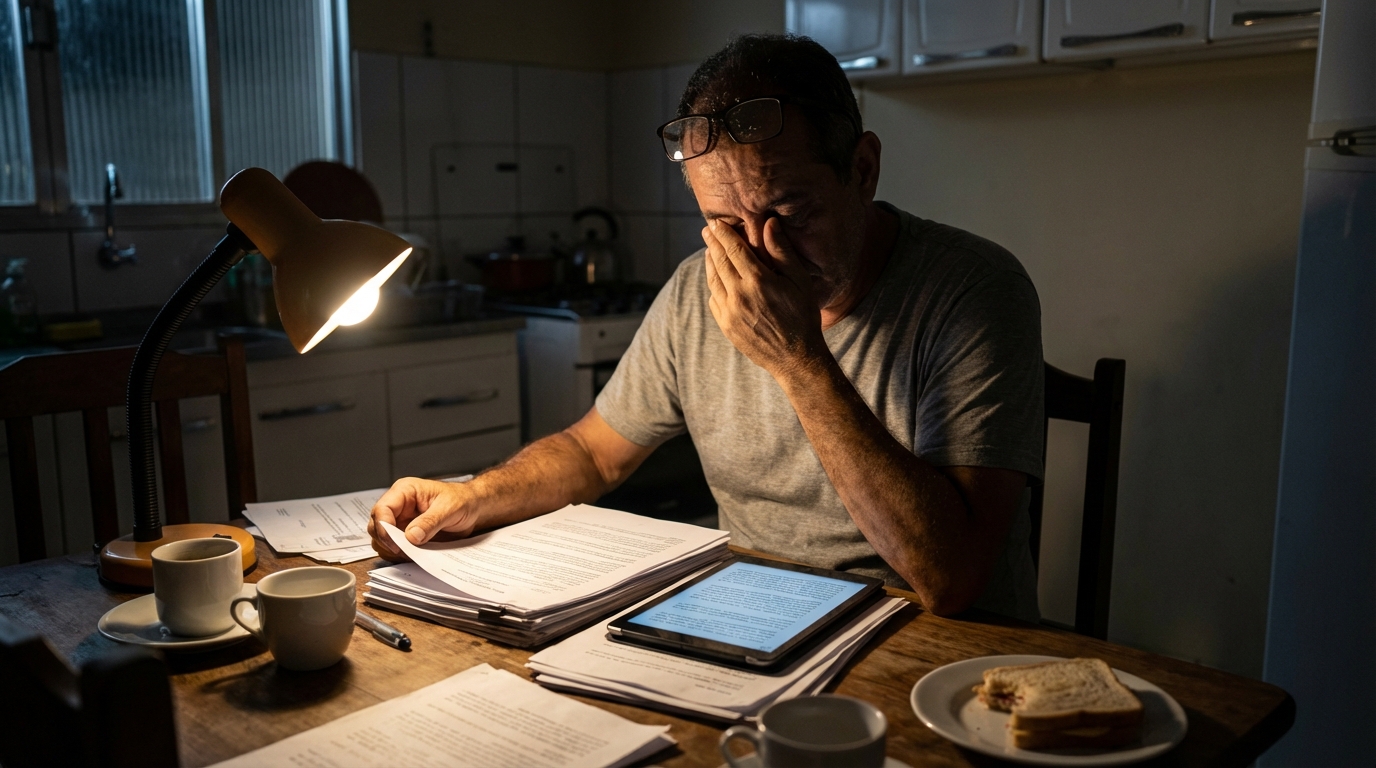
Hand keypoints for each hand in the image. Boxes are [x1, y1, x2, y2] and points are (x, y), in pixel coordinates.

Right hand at [368, 477, 479, 559]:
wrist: (472, 508)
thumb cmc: (461, 500)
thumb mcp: (450, 508)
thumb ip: (430, 521)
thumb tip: (411, 536)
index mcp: (404, 491)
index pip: (381, 509)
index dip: (384, 528)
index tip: (396, 544)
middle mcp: (398, 506)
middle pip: (376, 526)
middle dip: (387, 541)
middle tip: (404, 552)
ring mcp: (400, 522)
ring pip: (381, 540)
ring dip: (393, 550)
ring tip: (413, 553)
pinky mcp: (405, 535)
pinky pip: (394, 549)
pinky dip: (401, 556)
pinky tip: (416, 555)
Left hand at [703, 218, 826, 376]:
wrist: (795, 358)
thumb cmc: (803, 316)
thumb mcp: (799, 280)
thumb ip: (781, 251)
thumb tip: (769, 223)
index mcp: (758, 281)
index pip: (734, 249)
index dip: (724, 233)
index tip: (717, 222)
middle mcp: (739, 295)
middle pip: (719, 261)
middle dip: (712, 243)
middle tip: (707, 230)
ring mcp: (729, 312)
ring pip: (713, 280)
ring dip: (709, 262)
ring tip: (709, 251)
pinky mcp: (726, 326)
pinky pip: (714, 300)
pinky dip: (713, 285)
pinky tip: (716, 279)